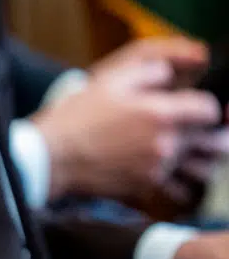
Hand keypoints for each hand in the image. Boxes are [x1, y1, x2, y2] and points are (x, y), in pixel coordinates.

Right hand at [29, 37, 228, 205]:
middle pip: (206, 139)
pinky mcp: (145, 187)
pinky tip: (173, 175)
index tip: (195, 107)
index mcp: (161, 113)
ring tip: (191, 153)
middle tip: (196, 130)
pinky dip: (178, 182)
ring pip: (195, 164)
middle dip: (203, 132)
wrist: (51, 157)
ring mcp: (157, 168)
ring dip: (196, 157)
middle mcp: (165, 143)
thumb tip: (170, 72)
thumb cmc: (76, 118)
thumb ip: (149, 71)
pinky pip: (177, 187)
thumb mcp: (109, 81)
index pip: (209, 109)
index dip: (204, 106)